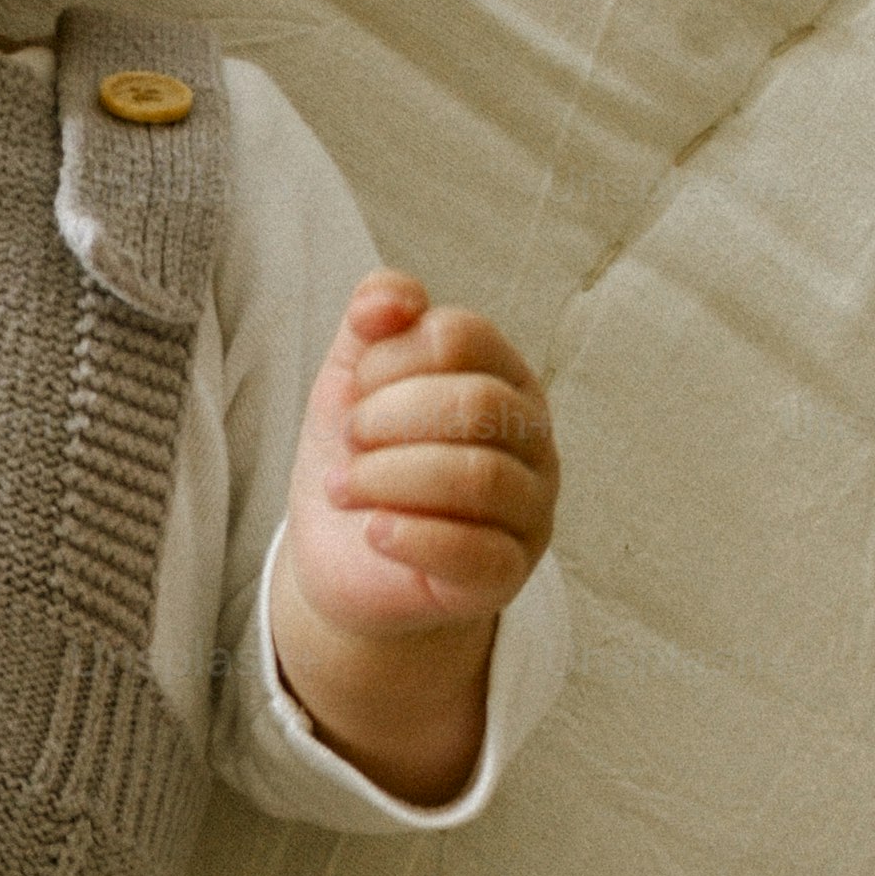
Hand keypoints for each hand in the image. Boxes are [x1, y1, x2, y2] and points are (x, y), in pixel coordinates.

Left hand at [284, 270, 556, 641]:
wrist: (345, 561)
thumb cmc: (362, 460)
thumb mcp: (353, 382)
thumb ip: (371, 323)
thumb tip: (387, 299)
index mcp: (502, 376)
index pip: (462, 336)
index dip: (391, 357)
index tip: (354, 390)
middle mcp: (531, 438)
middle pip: (477, 404)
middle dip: (390, 418)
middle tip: (347, 441)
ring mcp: (529, 509)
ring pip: (479, 477)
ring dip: (389, 477)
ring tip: (343, 488)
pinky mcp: (507, 576)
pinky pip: (474, 553)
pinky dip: (413, 537)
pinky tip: (373, 532)